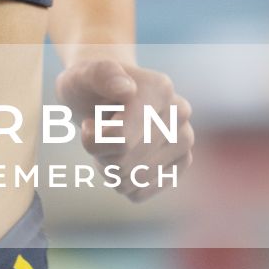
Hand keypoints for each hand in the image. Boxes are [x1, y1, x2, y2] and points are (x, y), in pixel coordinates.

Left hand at [54, 55, 194, 201]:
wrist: (103, 95)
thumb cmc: (90, 86)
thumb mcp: (83, 75)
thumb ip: (102, 76)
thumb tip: (126, 90)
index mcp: (160, 88)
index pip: (120, 139)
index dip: (93, 139)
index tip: (91, 122)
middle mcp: (180, 113)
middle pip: (124, 162)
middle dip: (101, 154)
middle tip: (102, 131)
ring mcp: (185, 139)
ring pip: (132, 181)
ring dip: (110, 168)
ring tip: (113, 142)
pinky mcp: (182, 163)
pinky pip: (140, 193)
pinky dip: (123, 182)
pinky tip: (124, 158)